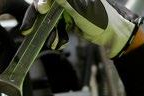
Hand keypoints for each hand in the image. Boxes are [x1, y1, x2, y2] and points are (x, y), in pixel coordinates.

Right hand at [20, 0, 142, 57]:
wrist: (115, 37)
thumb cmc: (104, 21)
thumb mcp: (83, 10)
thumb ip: (66, 2)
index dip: (41, 4)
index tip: (39, 12)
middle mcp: (68, 0)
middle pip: (45, 7)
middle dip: (38, 21)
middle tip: (28, 30)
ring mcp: (68, 10)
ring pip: (49, 19)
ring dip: (49, 32)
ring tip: (55, 42)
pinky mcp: (69, 21)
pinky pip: (56, 28)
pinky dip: (56, 36)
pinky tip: (60, 42)